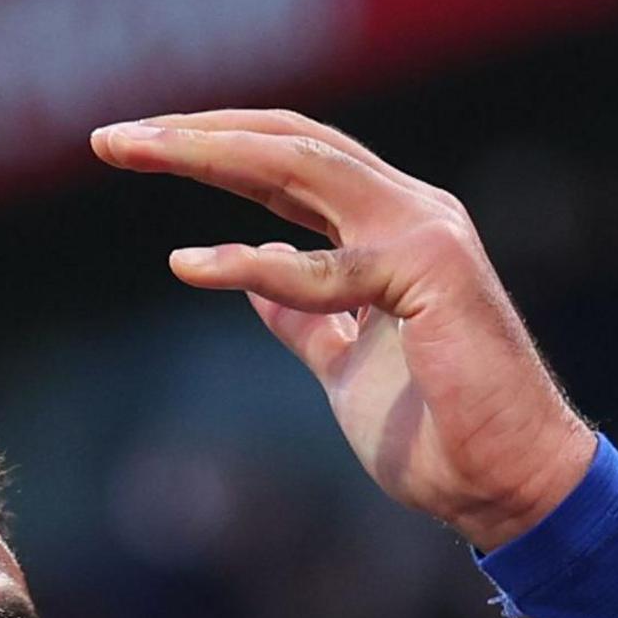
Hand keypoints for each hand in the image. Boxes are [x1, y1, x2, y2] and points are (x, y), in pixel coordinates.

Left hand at [91, 110, 595, 549]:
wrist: (508, 484)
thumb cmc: (437, 431)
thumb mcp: (343, 361)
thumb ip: (306, 318)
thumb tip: (256, 281)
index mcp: (389, 226)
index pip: (288, 162)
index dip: (213, 148)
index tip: (134, 151)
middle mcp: (410, 210)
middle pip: (288, 142)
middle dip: (195, 133)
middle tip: (109, 139)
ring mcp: (424, 234)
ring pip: (303, 166)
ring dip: (211, 154)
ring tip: (135, 152)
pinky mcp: (430, 276)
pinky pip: (324, 267)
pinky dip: (253, 264)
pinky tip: (188, 265)